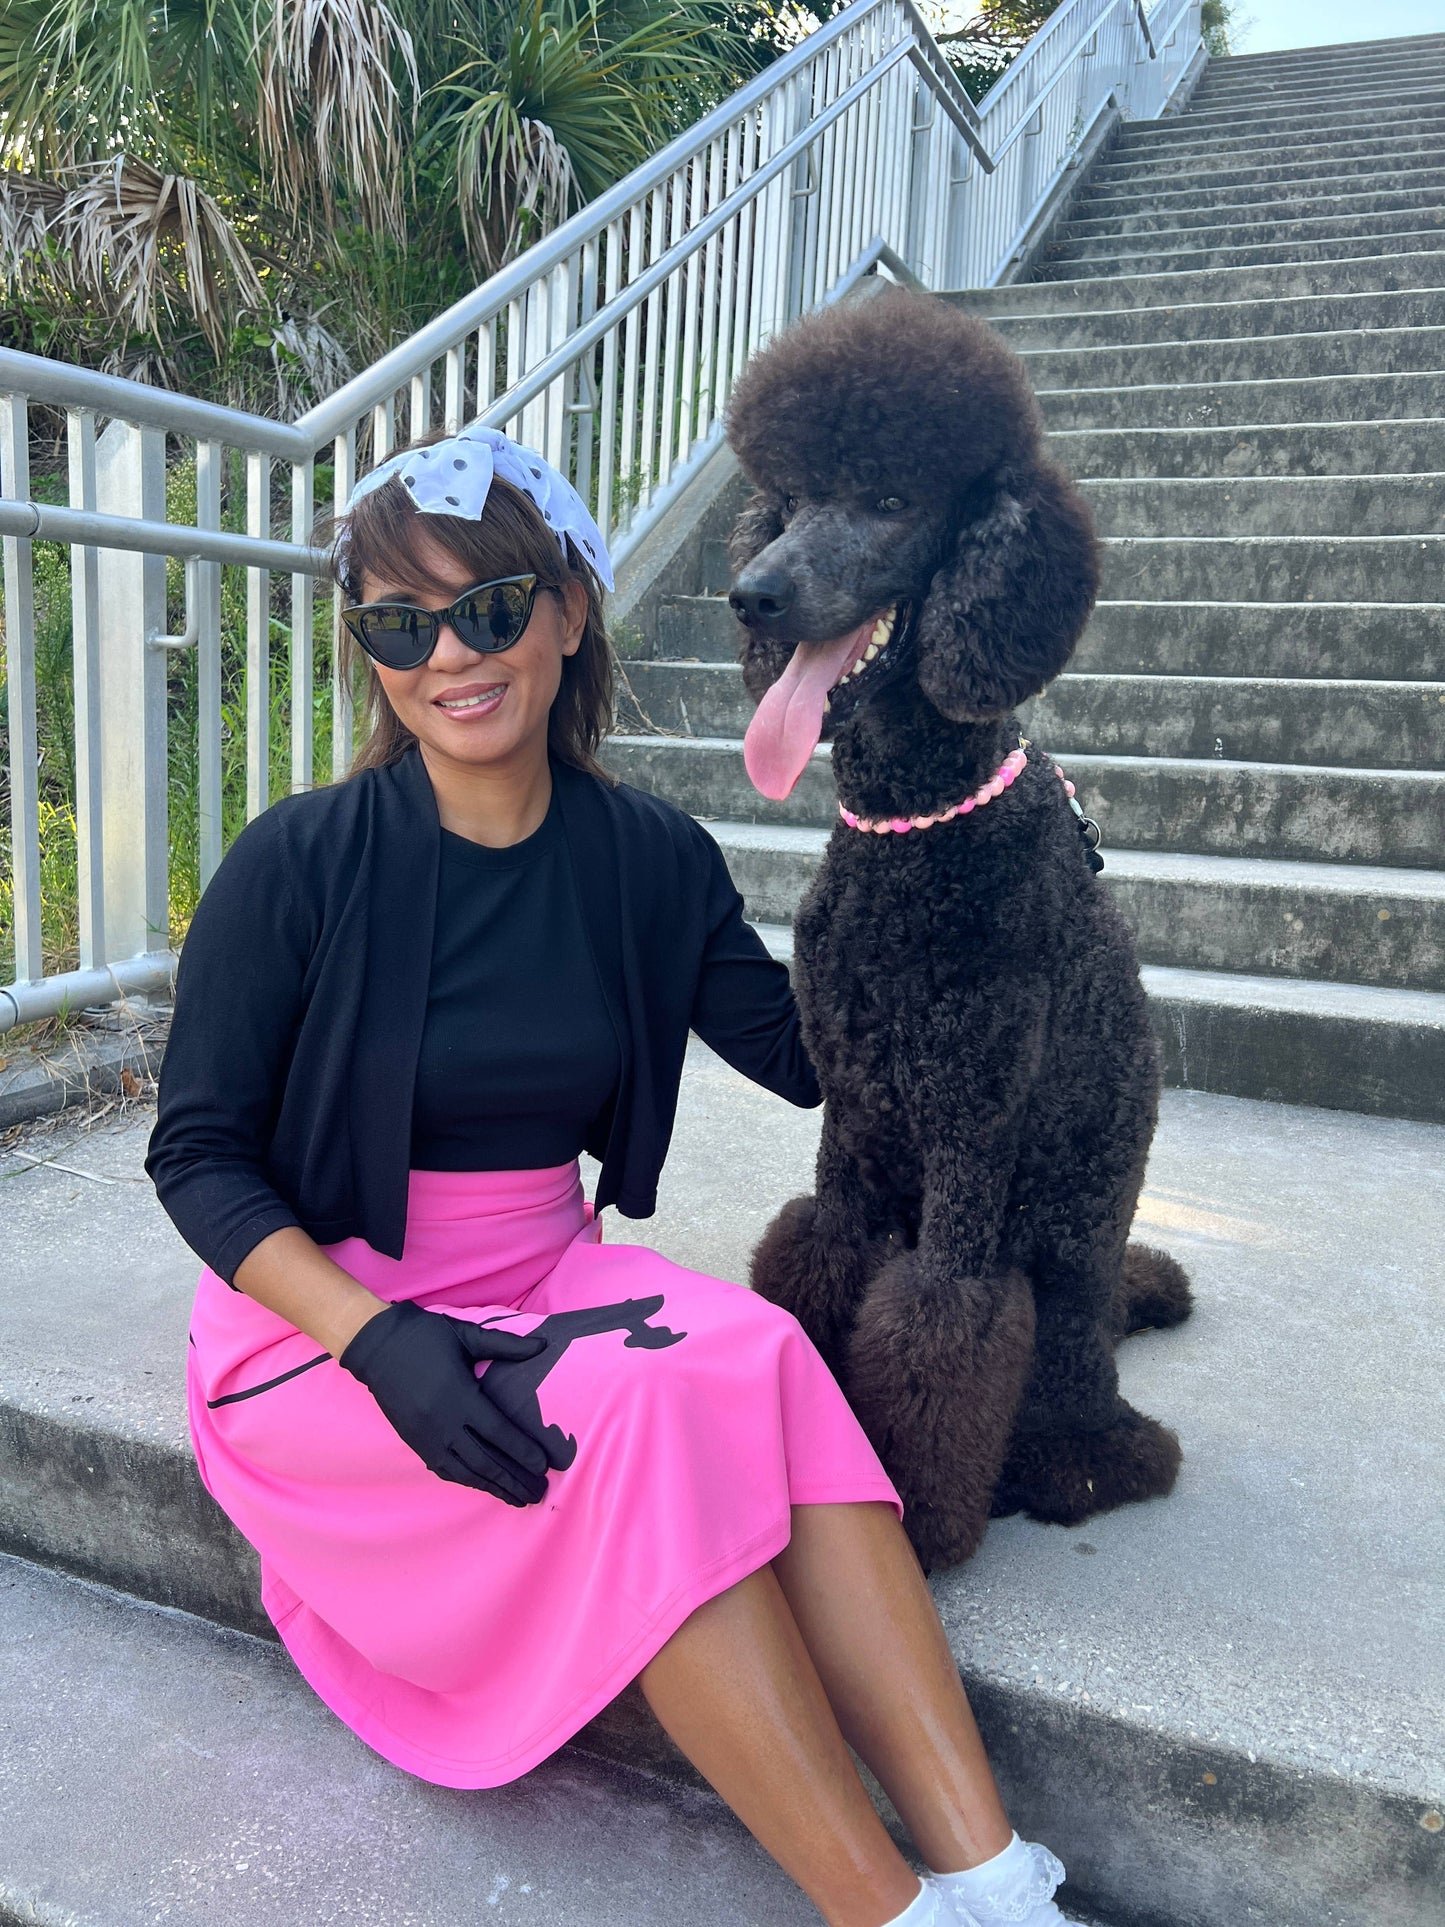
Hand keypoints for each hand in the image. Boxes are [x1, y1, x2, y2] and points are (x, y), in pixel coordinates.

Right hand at [339, 1301, 560, 1505]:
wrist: (376, 1346)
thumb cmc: (425, 1336)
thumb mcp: (466, 1335)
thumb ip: (506, 1346)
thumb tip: (543, 1345)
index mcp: (460, 1396)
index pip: (498, 1432)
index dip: (522, 1451)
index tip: (544, 1466)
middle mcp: (444, 1422)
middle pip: (486, 1460)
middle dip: (514, 1479)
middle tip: (539, 1493)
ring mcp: (427, 1436)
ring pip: (465, 1471)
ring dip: (494, 1487)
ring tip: (518, 1499)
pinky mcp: (414, 1441)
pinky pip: (444, 1469)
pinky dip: (467, 1480)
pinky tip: (483, 1486)